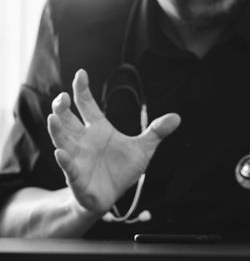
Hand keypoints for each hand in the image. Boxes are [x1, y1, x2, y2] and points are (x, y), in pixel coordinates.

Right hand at [47, 69, 180, 213]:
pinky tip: (60, 152)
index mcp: (98, 129)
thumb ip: (156, 132)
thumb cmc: (122, 169)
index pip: (87, 105)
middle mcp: (83, 140)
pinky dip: (64, 160)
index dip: (82, 90)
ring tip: (52, 117)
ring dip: (57, 129)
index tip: (81, 73)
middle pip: (68, 120)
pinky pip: (69, 168)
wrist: (111, 196)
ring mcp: (77, 158)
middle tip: (62, 97)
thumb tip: (177, 117)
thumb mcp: (144, 149)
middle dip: (62, 107)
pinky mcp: (77, 177)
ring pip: (62, 140)